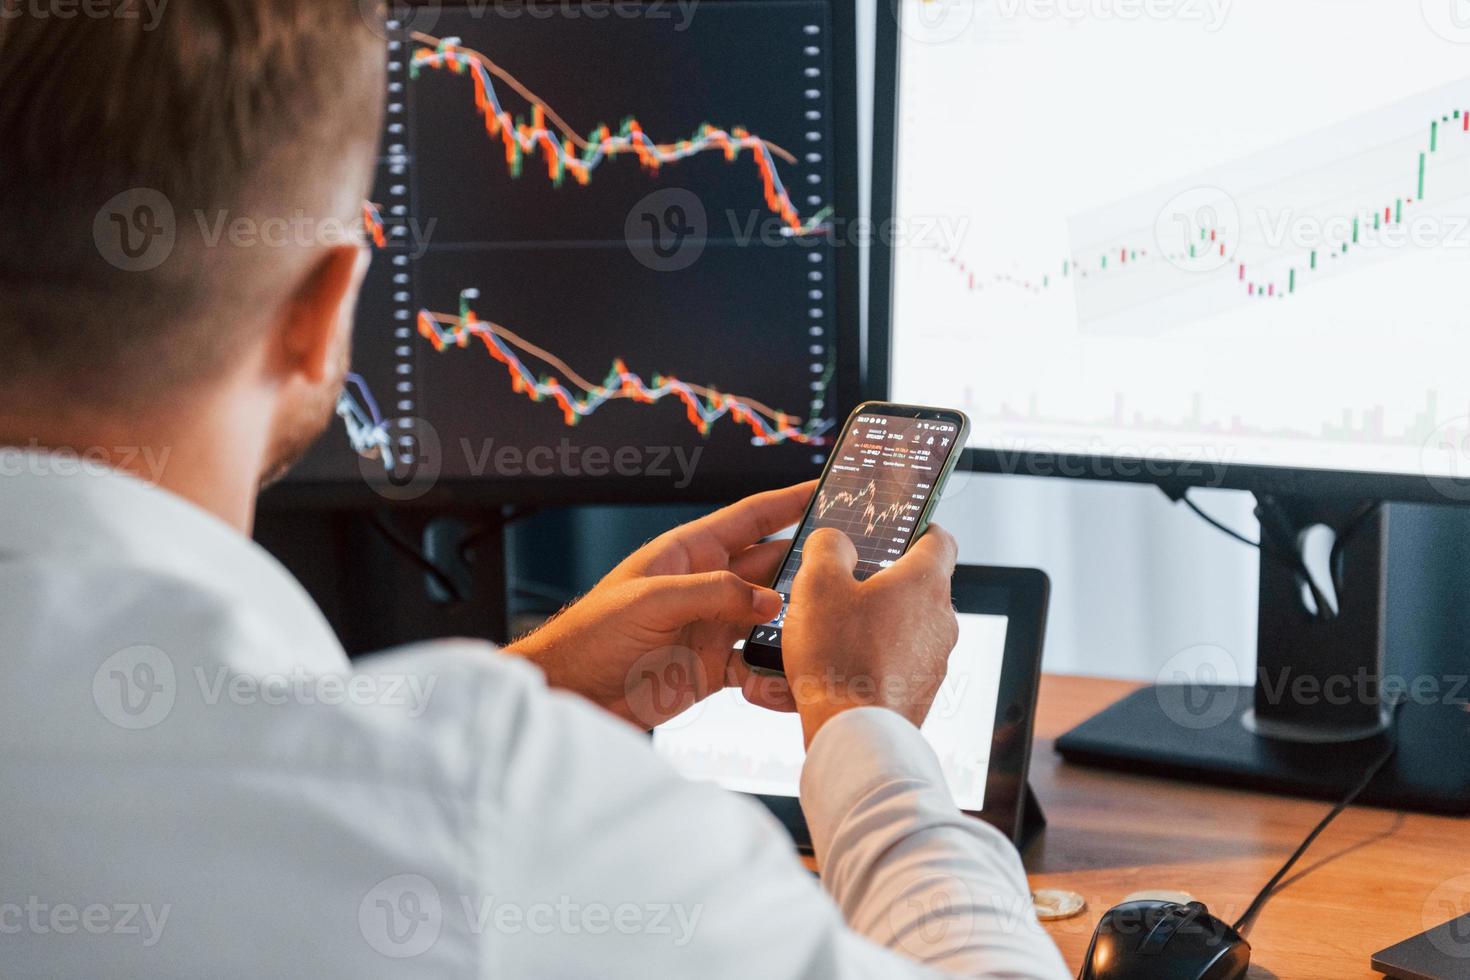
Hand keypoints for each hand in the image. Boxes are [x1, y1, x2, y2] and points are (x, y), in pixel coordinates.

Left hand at [505, 482, 813, 727]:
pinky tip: (794, 673)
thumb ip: (713, 594)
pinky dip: (779, 669)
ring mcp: (715, 626)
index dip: (790, 501)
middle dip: (810, 564)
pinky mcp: (716, 668)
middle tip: (853, 564)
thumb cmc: (591, 635)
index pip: (751, 518)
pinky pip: (760, 664)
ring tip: (832, 623)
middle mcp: (709, 586)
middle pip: (773, 566)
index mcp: (690, 553)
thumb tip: (770, 600)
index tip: (829, 488)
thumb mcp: (651, 601)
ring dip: (800, 621)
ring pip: (774, 616)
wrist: (572, 694)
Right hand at [780, 524, 958, 746]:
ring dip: (875, 623)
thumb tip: (836, 541)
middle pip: (917, 585)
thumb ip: (828, 548)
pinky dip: (873, 658)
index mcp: (925, 581)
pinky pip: (897, 661)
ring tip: (832, 632)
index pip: (938, 538)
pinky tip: (839, 666)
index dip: (915, 529)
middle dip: (881, 582)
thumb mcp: (817, 584)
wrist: (853, 731)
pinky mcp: (921, 689)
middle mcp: (941, 618)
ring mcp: (935, 658)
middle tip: (843, 586)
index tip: (893, 533)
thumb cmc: (838, 656)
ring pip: (904, 625)